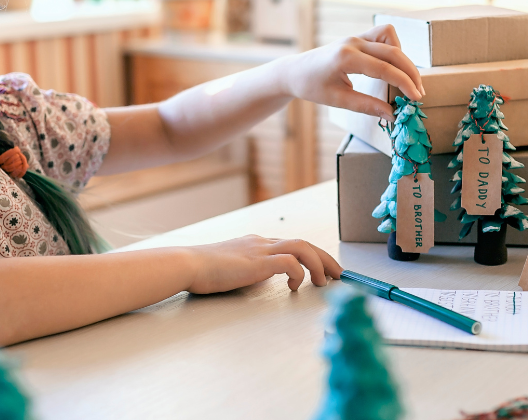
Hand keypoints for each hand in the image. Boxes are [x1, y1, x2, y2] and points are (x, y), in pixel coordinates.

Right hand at [184, 235, 342, 293]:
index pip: (292, 244)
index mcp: (257, 243)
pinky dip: (299, 273)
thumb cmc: (204, 270)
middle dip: (325, 258)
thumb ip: (251, 268)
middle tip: (339, 274)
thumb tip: (265, 276)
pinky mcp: (258, 262)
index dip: (313, 256)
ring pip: (302, 247)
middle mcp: (262, 242)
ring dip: (318, 263)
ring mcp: (260, 250)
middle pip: (304, 243)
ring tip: (324, 282)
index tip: (324, 269)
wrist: (188, 264)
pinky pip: (289, 261)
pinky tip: (295, 286)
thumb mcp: (233, 267)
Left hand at [275, 24, 423, 122]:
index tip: (416, 98)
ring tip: (406, 80)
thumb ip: (366, 106)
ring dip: (403, 57)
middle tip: (418, 93)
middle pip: (393, 52)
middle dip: (410, 72)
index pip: (384, 69)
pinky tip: (392, 67)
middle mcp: (353, 43)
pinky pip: (382, 35)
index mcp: (346, 58)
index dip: (404, 84)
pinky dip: (392, 49)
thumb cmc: (311, 87)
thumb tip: (392, 115)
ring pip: (390, 37)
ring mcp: (355, 37)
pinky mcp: (357, 38)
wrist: (294, 71)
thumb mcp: (338, 100)